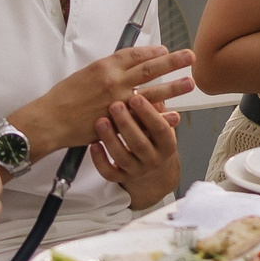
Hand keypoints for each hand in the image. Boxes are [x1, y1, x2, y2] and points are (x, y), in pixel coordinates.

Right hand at [27, 44, 195, 151]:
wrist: (51, 119)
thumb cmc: (64, 97)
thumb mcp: (84, 74)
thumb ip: (106, 70)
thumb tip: (122, 66)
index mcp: (105, 66)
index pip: (135, 54)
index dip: (152, 51)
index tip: (165, 50)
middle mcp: (114, 80)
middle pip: (149, 68)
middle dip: (172, 61)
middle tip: (189, 56)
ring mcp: (118, 101)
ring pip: (152, 92)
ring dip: (173, 87)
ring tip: (189, 83)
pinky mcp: (118, 120)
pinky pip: (144, 117)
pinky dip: (160, 116)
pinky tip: (174, 115)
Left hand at [89, 93, 183, 209]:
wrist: (151, 166)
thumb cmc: (152, 137)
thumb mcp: (159, 123)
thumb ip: (157, 107)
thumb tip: (157, 83)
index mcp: (166, 145)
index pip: (160, 129)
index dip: (148, 113)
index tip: (136, 97)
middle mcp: (153, 159)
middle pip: (139, 143)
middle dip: (126, 123)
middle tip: (115, 105)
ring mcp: (136, 170)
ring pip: (122, 157)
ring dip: (110, 138)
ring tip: (100, 122)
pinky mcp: (120, 177)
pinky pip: (109, 172)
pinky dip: (100, 160)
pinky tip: (93, 145)